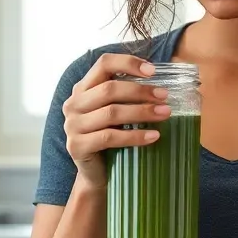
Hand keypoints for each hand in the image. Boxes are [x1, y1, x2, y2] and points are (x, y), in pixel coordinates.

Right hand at [62, 53, 171, 187]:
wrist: (96, 174)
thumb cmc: (111, 138)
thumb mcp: (117, 112)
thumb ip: (128, 96)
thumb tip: (164, 86)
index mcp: (83, 89)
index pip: (103, 64)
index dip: (128, 63)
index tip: (153, 70)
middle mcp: (74, 104)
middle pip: (109, 89)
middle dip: (141, 91)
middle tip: (165, 97)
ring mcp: (72, 125)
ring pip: (111, 113)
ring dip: (142, 112)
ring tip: (164, 114)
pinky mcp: (77, 146)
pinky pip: (110, 137)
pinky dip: (135, 136)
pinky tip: (154, 136)